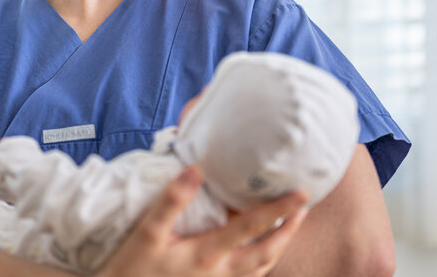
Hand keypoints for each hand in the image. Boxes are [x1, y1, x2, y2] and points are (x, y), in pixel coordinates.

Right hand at [97, 166, 307, 276]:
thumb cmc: (132, 269)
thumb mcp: (147, 232)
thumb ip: (172, 200)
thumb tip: (196, 169)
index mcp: (207, 253)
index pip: (252, 227)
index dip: (279, 210)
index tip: (302, 194)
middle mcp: (220, 274)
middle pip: (268, 253)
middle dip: (289, 231)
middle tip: (304, 210)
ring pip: (261, 270)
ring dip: (279, 248)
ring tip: (288, 228)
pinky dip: (261, 265)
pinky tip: (259, 254)